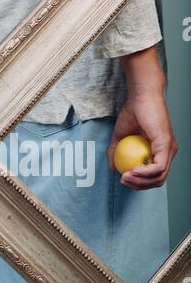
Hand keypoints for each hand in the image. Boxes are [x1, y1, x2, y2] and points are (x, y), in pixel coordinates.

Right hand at [107, 47, 177, 189]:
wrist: (141, 96)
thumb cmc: (133, 111)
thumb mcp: (119, 136)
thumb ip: (115, 152)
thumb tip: (112, 168)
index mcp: (160, 151)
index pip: (154, 176)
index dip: (139, 183)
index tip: (123, 179)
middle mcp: (168, 152)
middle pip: (158, 180)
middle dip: (139, 186)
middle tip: (123, 180)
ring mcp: (169, 149)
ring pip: (159, 177)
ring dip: (141, 182)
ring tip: (125, 177)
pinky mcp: (167, 145)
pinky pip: (158, 167)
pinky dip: (145, 173)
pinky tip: (132, 170)